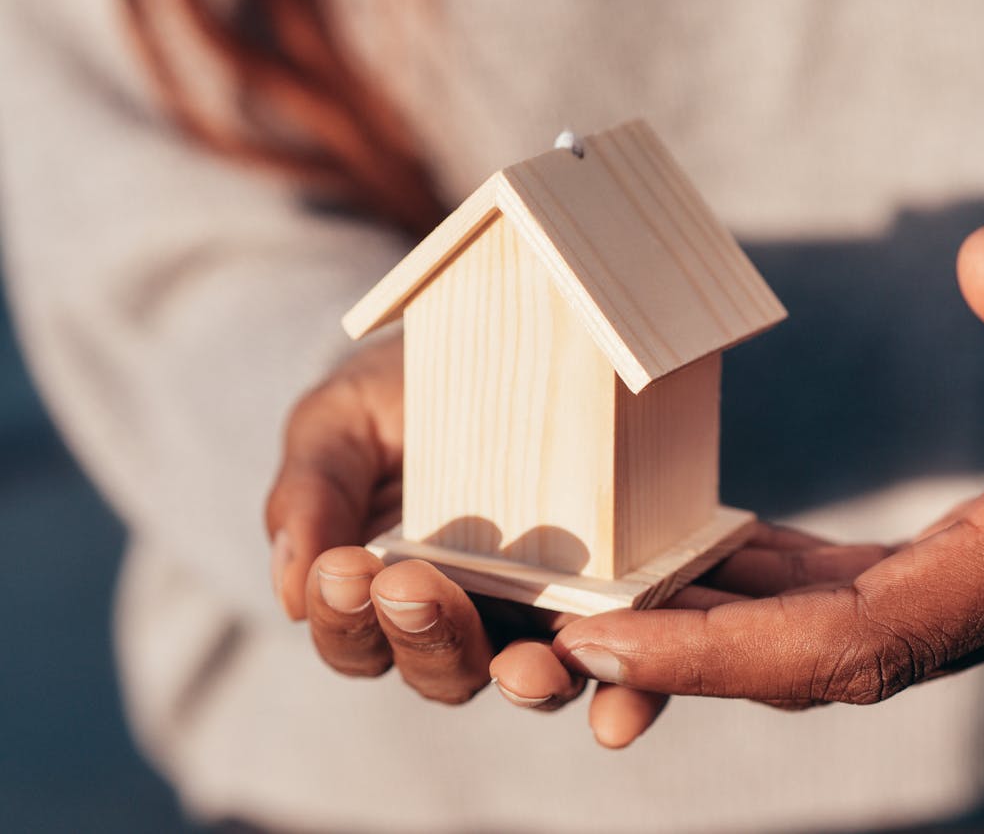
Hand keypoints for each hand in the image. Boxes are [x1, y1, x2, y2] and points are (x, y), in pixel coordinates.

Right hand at [265, 338, 676, 743]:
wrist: (509, 337)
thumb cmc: (407, 390)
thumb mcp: (344, 421)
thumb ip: (311, 492)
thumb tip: (291, 593)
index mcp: (389, 596)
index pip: (356, 640)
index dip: (344, 619)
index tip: (343, 569)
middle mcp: (468, 622)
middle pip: (440, 671)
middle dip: (425, 637)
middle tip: (412, 586)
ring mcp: (546, 617)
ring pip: (532, 679)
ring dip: (527, 682)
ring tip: (526, 667)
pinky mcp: (620, 602)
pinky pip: (627, 662)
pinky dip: (626, 696)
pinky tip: (621, 710)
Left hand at [550, 135, 983, 705]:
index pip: (880, 630)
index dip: (735, 649)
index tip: (613, 636)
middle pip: (850, 657)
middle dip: (706, 656)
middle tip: (574, 632)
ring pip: (866, 635)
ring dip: (743, 629)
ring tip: (627, 597)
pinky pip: (894, 592)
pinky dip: (799, 589)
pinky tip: (731, 557)